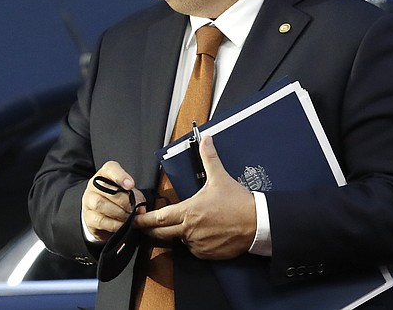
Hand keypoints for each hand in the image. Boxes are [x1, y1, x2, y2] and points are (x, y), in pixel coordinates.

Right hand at [82, 161, 144, 241]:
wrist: (101, 214)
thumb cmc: (117, 199)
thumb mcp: (128, 193)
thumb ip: (136, 197)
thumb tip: (141, 209)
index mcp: (105, 174)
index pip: (110, 169)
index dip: (120, 176)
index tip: (131, 185)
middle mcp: (94, 185)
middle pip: (106, 189)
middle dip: (123, 201)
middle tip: (135, 209)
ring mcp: (88, 200)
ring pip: (100, 204)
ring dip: (118, 212)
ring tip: (129, 218)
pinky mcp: (88, 217)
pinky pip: (100, 220)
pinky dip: (113, 224)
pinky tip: (121, 225)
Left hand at [132, 135, 255, 259]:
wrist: (258, 223)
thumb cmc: (238, 201)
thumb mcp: (220, 177)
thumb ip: (209, 158)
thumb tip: (206, 138)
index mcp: (188, 211)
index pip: (158, 218)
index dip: (144, 220)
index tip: (134, 219)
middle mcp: (189, 230)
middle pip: (161, 234)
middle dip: (150, 231)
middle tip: (143, 228)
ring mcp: (198, 244)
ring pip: (179, 242)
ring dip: (176, 236)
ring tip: (178, 227)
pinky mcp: (208, 254)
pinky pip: (194, 251)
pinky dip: (192, 244)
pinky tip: (198, 235)